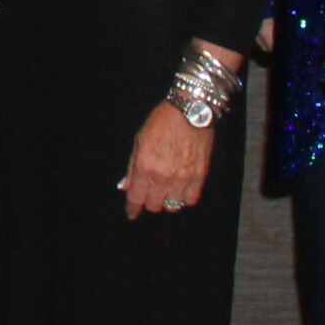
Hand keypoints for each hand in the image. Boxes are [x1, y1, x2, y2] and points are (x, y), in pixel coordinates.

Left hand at [121, 102, 214, 216]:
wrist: (191, 111)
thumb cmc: (162, 122)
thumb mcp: (140, 141)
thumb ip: (132, 166)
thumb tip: (125, 185)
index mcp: (144, 166)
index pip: (136, 198)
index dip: (132, 208)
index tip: (132, 213)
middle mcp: (162, 176)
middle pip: (154, 205)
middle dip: (150, 202)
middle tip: (151, 194)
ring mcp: (182, 178)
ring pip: (172, 205)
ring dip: (168, 200)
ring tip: (167, 191)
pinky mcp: (199, 177)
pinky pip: (191, 200)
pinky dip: (185, 198)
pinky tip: (182, 190)